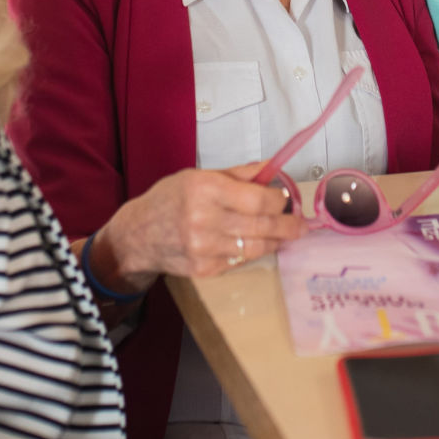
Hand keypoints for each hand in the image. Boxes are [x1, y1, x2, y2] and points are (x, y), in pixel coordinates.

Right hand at [97, 165, 305, 281]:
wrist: (138, 235)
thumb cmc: (169, 200)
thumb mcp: (198, 176)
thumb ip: (238, 174)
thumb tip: (271, 168)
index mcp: (204, 189)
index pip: (257, 199)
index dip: (279, 201)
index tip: (286, 199)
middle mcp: (204, 219)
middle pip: (262, 225)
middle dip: (288, 225)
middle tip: (301, 225)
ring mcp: (203, 248)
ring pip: (256, 247)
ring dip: (276, 241)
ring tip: (286, 236)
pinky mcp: (204, 269)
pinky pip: (239, 260)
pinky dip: (251, 252)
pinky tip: (256, 244)